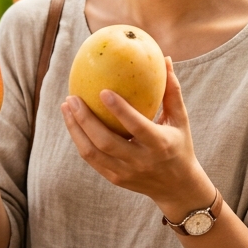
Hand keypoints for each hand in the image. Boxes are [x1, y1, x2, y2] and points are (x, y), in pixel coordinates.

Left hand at [60, 58, 215, 219]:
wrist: (177, 188)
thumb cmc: (179, 145)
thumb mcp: (181, 120)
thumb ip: (172, 91)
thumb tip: (164, 59)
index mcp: (159, 144)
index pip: (136, 126)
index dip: (119, 110)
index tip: (102, 91)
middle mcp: (141, 161)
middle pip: (105, 142)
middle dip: (85, 119)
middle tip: (72, 98)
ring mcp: (125, 172)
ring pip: (92, 153)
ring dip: (75, 129)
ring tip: (66, 107)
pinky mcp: (115, 179)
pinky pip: (91, 160)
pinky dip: (79, 140)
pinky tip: (73, 122)